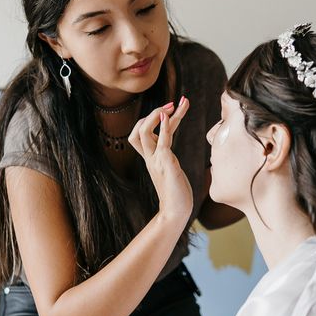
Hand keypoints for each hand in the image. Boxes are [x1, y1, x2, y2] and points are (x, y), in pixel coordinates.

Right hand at [129, 97, 192, 220]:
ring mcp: (156, 161)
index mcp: (151, 158)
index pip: (144, 133)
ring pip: (144, 133)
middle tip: (172, 103)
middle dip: (152, 113)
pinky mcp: (166, 165)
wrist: (176, 212)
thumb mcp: (171, 170)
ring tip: (172, 105)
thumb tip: (171, 153)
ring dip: (157, 116)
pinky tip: (169, 116)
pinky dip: (164, 128)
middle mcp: (150, 158)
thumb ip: (169, 158)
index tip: (173, 108)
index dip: (155, 119)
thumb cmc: (177, 193)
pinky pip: (162, 142)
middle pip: (138, 130)